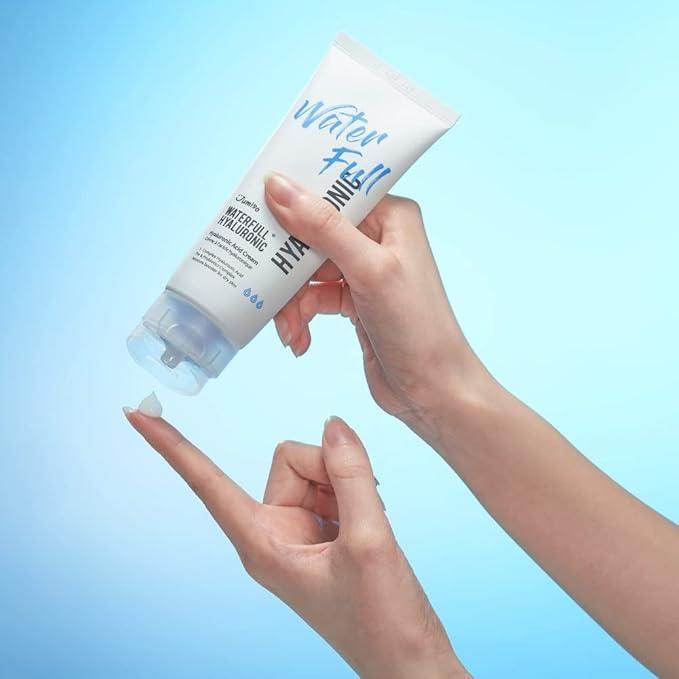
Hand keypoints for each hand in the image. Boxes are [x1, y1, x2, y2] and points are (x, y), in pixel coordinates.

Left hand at [125, 410, 467, 678]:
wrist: (408, 661)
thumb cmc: (381, 619)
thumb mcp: (368, 540)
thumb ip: (350, 475)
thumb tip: (333, 424)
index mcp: (261, 543)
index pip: (206, 484)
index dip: (171, 446)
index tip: (134, 414)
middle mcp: (273, 532)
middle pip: (290, 459)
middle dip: (329, 470)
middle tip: (361, 505)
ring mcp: (298, 530)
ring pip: (317, 467)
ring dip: (349, 484)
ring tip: (368, 524)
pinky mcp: (321, 528)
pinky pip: (335, 482)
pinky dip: (357, 492)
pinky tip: (371, 522)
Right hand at [265, 173, 489, 441]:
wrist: (430, 389)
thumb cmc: (416, 326)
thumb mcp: (368, 270)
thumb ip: (323, 228)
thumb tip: (278, 186)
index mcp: (390, 216)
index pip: (332, 192)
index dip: (293, 201)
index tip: (257, 211)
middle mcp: (376, 237)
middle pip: (311, 234)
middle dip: (286, 267)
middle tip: (264, 285)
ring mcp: (363, 270)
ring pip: (306, 270)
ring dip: (291, 301)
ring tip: (289, 330)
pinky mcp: (352, 300)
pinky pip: (313, 297)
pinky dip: (300, 317)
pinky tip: (299, 340)